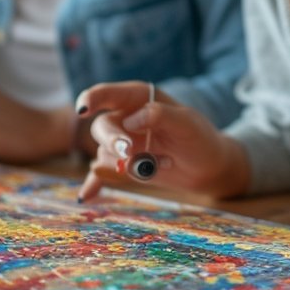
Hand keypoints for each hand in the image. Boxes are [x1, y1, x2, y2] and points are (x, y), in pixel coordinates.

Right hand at [74, 81, 249, 201]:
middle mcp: (126, 118)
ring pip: (105, 152)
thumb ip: (159, 116)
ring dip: (128, 164)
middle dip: (111, 139)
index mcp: (140, 98)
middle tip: (126, 151)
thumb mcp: (186, 123)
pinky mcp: (123, 165)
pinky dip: (93, 184)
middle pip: (102, 126)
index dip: (93, 98)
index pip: (110, 94)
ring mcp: (122, 143)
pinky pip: (101, 174)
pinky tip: (86, 196)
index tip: (83, 109)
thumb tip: (130, 120)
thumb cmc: (199, 138)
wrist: (206, 167)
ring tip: (161, 163)